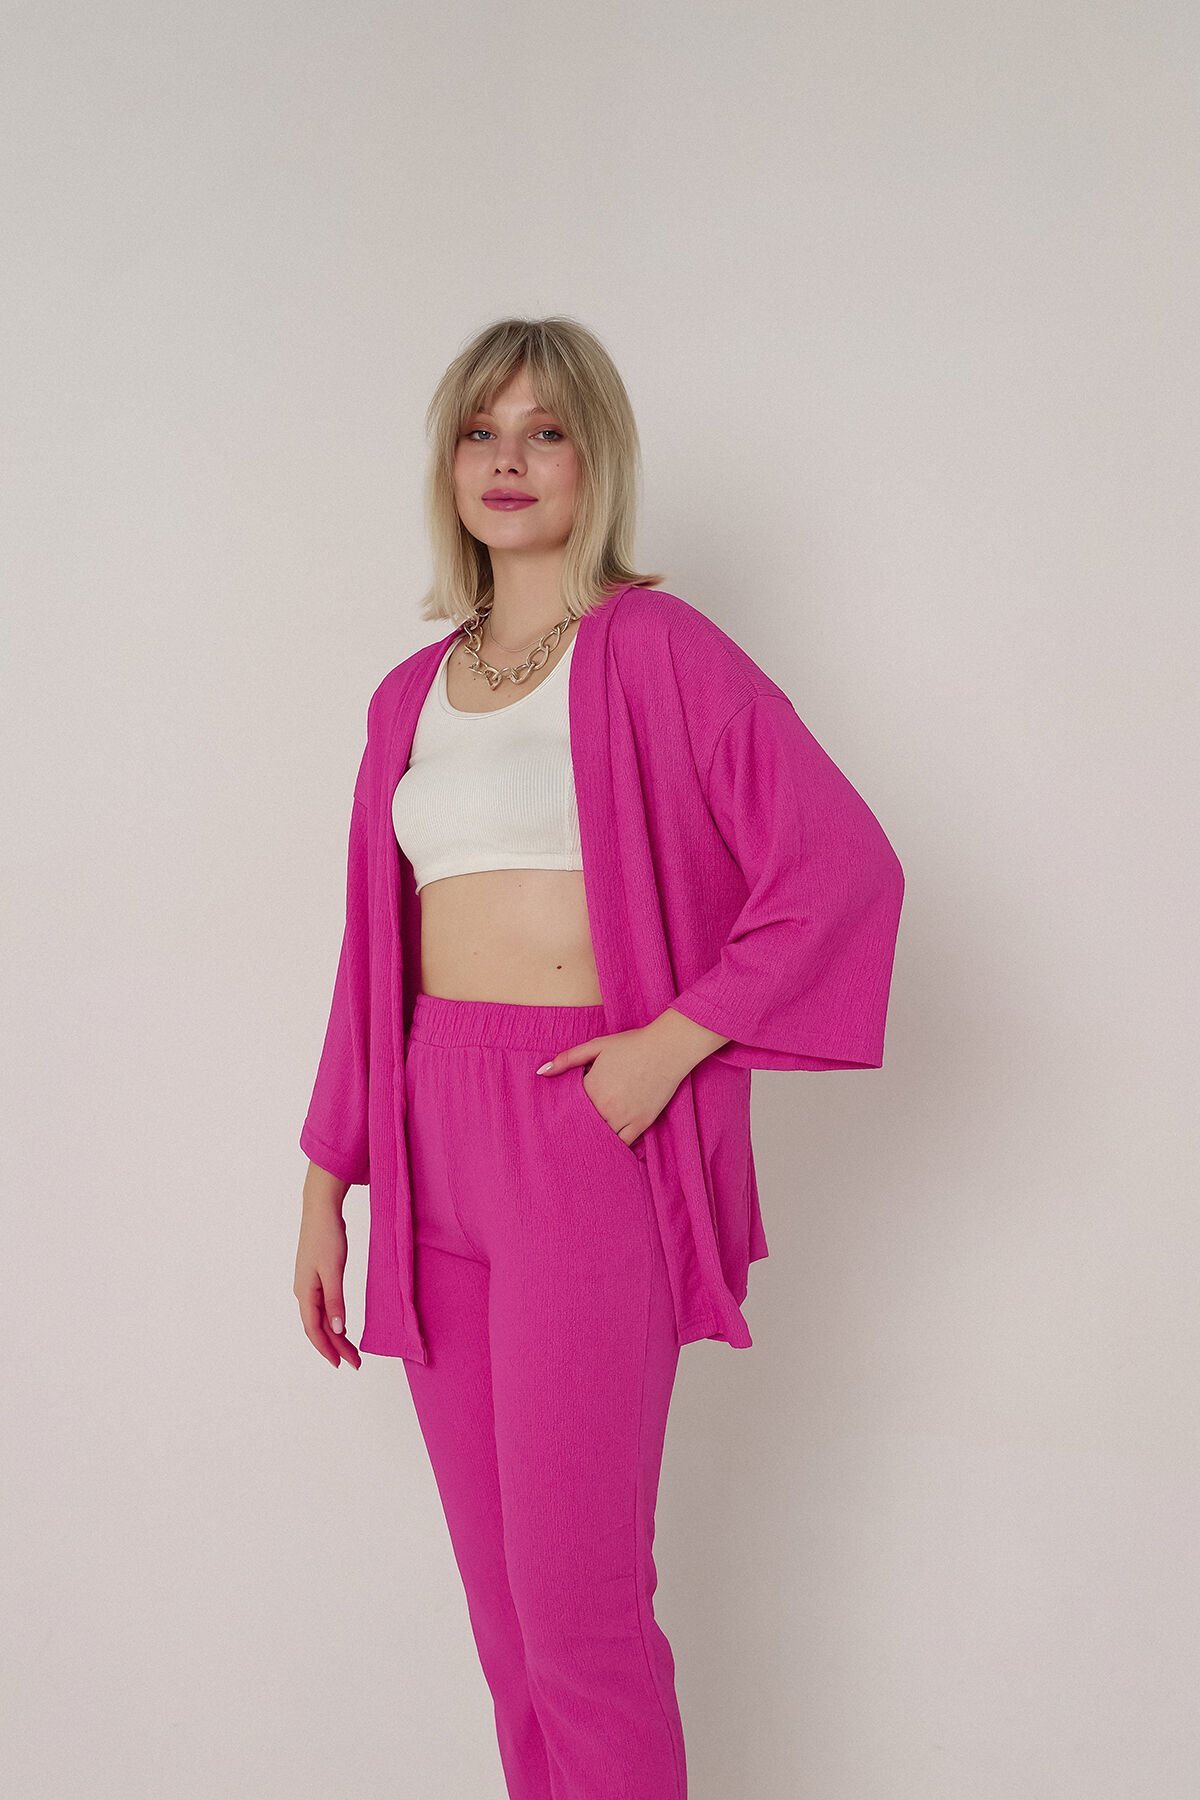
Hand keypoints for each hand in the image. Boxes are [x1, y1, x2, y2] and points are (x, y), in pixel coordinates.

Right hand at [294, 1194, 361, 1368]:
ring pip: (321, 1318)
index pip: (314, 1329)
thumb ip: (335, 1301)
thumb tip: (337, 1329)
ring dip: (335, 1335)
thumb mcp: (333, 1270)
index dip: (328, 1349)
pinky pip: (323, 1306)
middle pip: (318, 1327)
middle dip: (335, 1346)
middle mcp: (303, 1292)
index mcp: (305, 1292)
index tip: (342, 1364)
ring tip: (351, 1350)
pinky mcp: (316, 1276)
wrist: (320, 1209)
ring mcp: (308, 1284)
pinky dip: (333, 1319)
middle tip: (355, 1362)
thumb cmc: (326, 1236)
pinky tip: (342, 1325)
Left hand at [535, 1023, 696, 1150]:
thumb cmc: (631, 1044)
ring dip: (593, 1138)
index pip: (569, 1109)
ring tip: (584, 1142)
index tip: (555, 1119)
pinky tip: (606, 1146)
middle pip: (583, 1126)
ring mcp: (625, 1117)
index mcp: (592, 1087)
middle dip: (575, 1129)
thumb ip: (567, 1059)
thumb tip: (541, 1072)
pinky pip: (623, 1143)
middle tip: (566, 1135)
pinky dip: (613, 1145)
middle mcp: (606, 1106)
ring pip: (601, 1137)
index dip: (563, 1112)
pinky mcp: (642, 1123)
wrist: (668, 1048)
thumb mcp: (596, 1046)